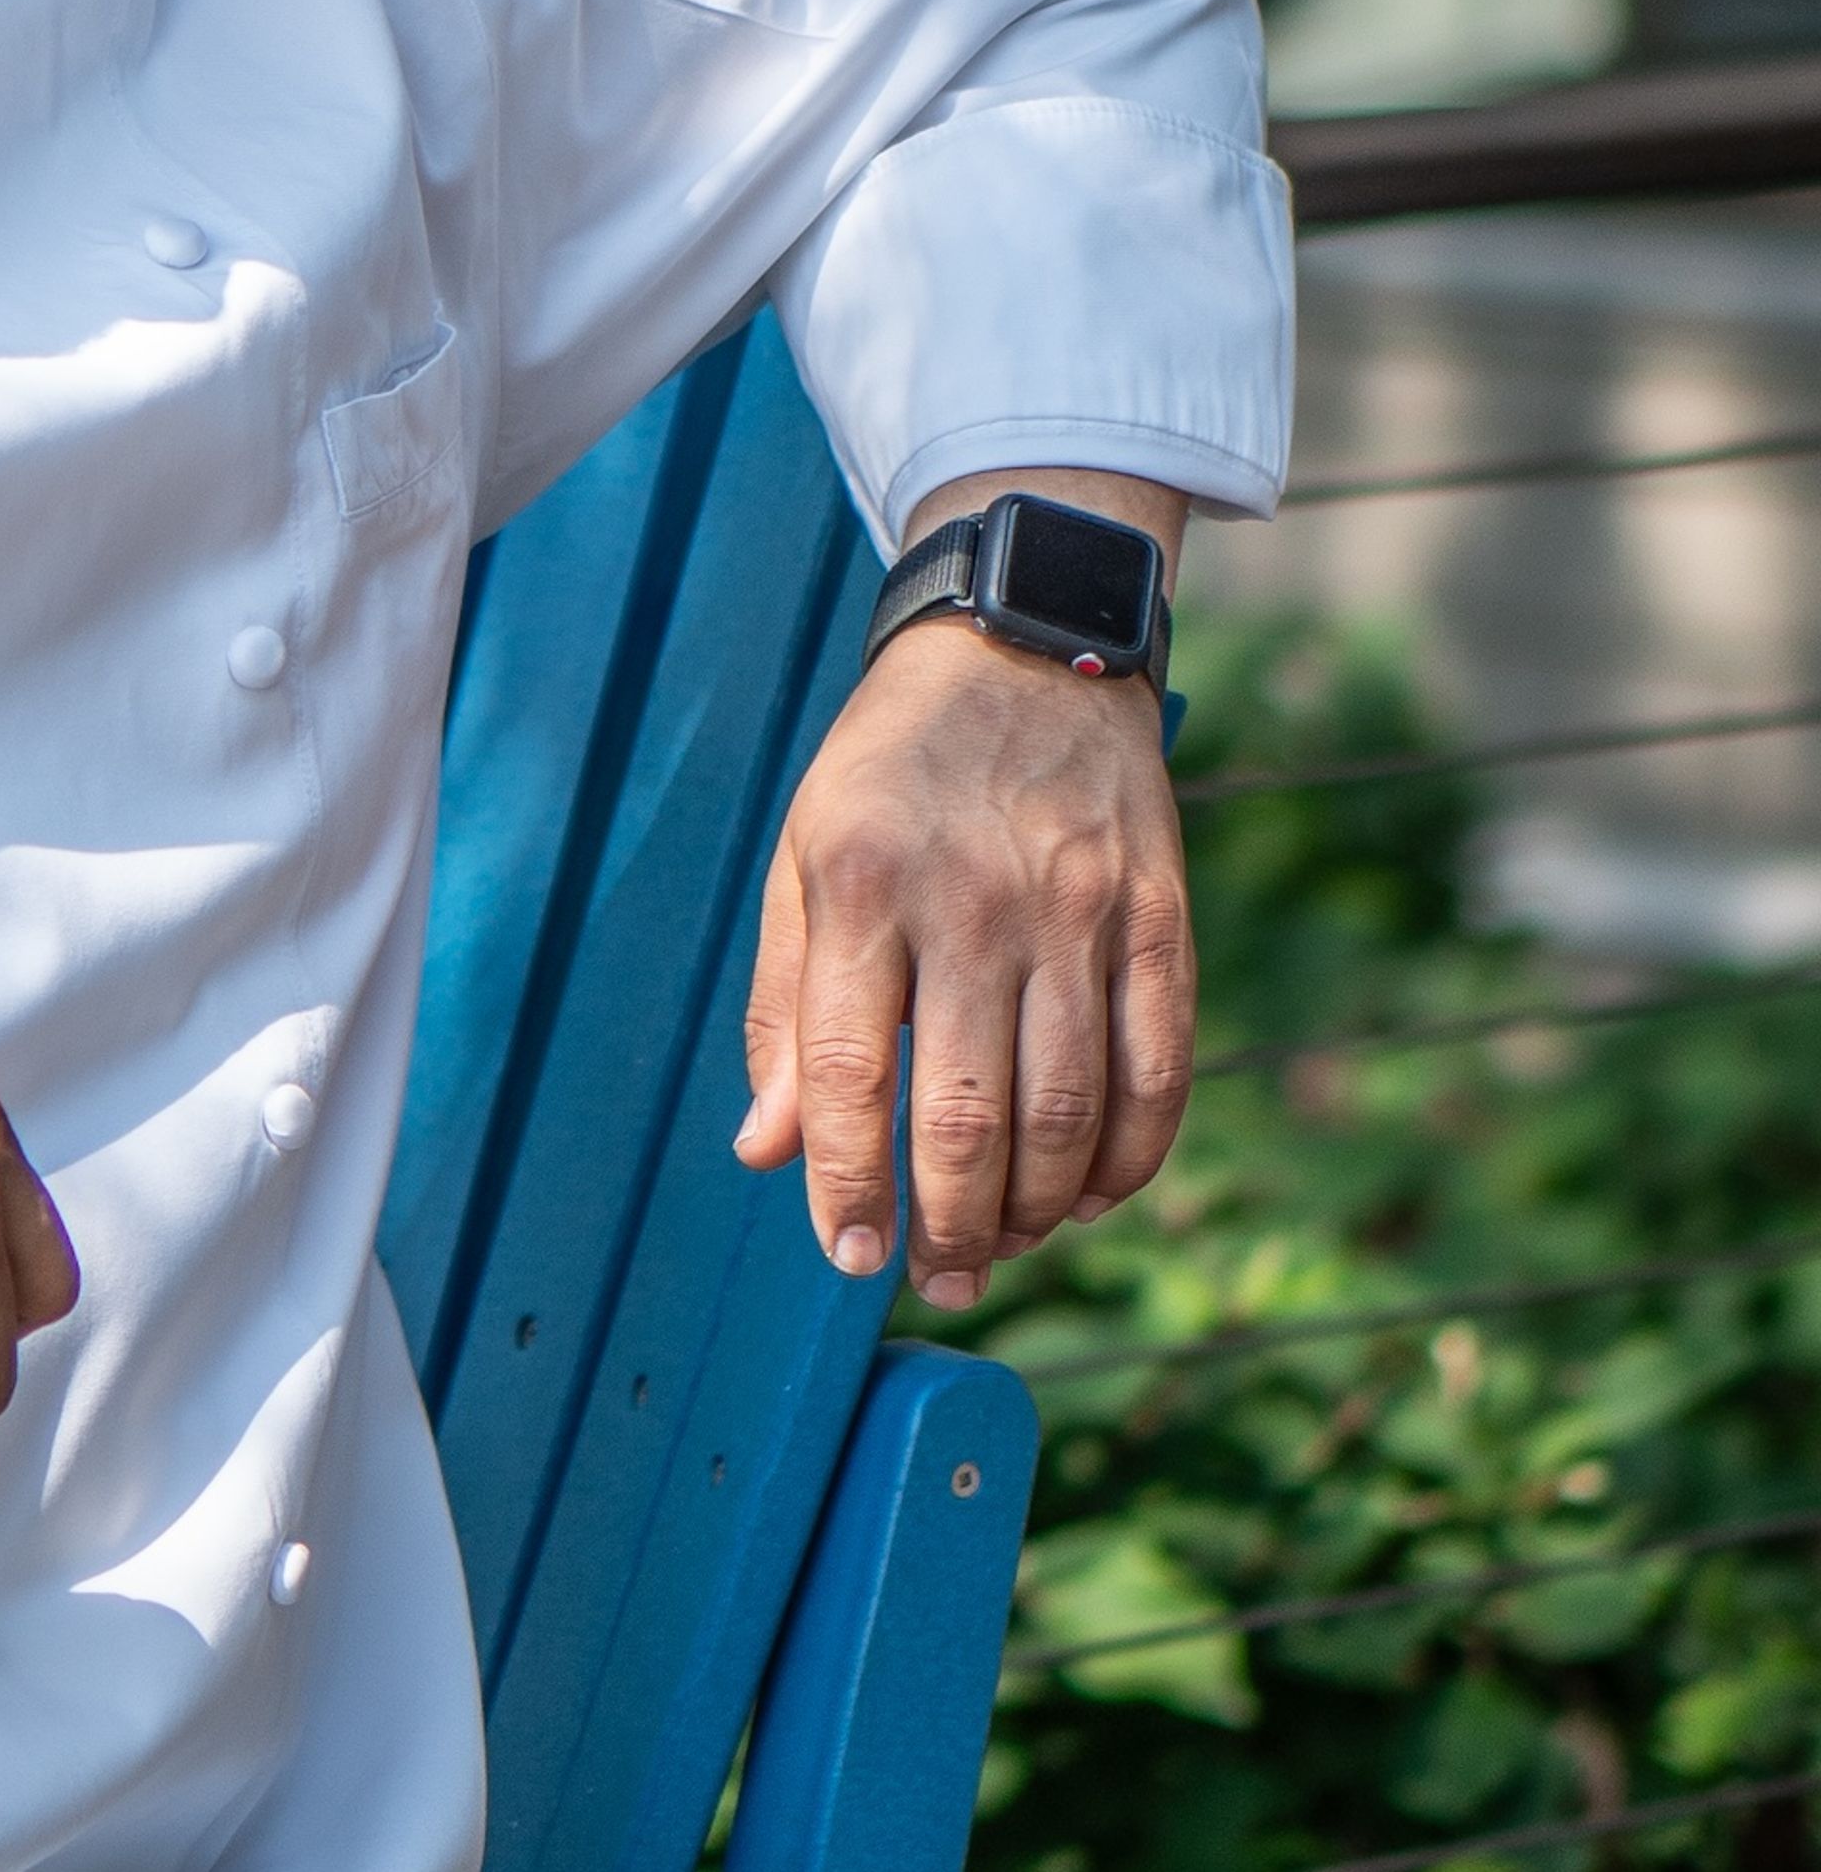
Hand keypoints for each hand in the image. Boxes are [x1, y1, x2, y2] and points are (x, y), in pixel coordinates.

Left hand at [732, 471, 1194, 1305]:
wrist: (1022, 648)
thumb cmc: (891, 772)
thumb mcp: (802, 858)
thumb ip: (782, 1008)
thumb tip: (765, 1151)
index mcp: (863, 884)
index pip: (849, 1074)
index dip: (848, 1184)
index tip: (849, 1255)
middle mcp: (973, 902)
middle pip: (965, 1117)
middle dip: (949, 1228)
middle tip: (938, 1279)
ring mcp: (1077, 913)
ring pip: (1066, 1115)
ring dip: (1036, 1212)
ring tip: (1003, 1246)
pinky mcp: (1160, 919)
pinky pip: (1156, 1074)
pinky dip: (1129, 1161)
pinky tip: (1091, 1196)